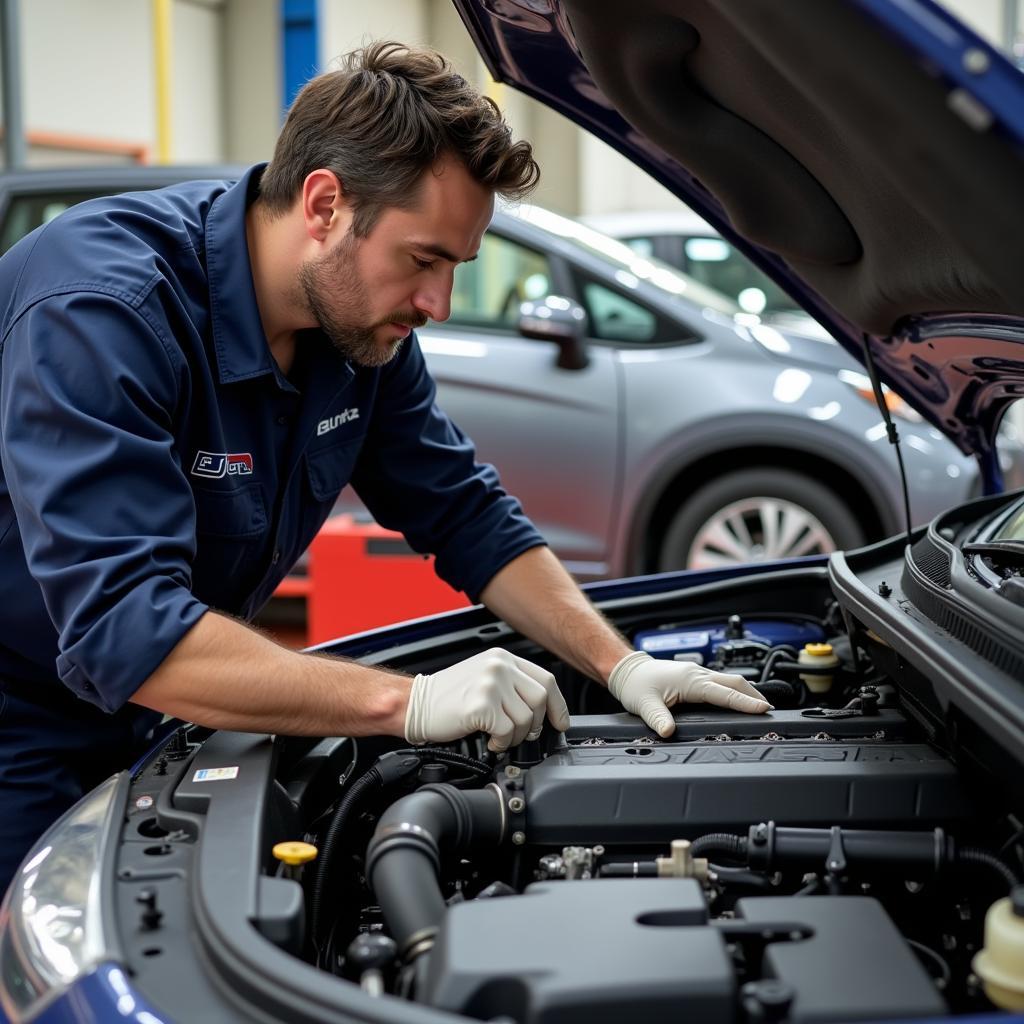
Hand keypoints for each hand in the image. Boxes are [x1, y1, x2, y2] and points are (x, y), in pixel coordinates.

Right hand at [404, 648, 570, 751]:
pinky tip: (489, 740)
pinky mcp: (481, 704)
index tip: (559, 722)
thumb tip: (541, 709)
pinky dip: (501, 742)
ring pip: (525, 719)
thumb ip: (512, 684)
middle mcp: (499, 666)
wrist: (415, 703)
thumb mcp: (484, 677)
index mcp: (502, 658)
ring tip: (499, 736)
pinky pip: (507, 731)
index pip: (545, 680)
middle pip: (540, 699)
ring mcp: (491, 684)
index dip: (557, 705)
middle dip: (535, 724)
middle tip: (522, 734)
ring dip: (515, 736)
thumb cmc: (447, 696)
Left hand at [608, 651, 771, 736]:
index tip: (764, 709)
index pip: (725, 693)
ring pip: (729, 680)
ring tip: (760, 706)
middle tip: (770, 711)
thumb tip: (669, 732)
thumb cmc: (635, 684)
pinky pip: (720, 682)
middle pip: (735, 682)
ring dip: (746, 691)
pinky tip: (737, 699)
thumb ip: (658, 718)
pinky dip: (734, 690)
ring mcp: (697, 673)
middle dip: (754, 695)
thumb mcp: (644, 704)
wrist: (626, 669)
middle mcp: (697, 674)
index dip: (745, 702)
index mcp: (691, 681)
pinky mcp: (694, 677)